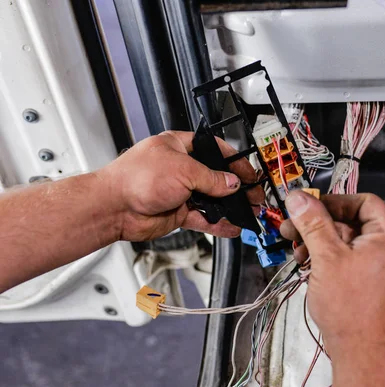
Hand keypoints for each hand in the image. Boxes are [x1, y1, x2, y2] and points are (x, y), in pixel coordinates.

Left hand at [99, 131, 263, 240]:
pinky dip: (218, 223)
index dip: (234, 160)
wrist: (114, 207)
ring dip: (230, 206)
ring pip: (212, 199)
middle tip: (253, 194)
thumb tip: (231, 183)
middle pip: (216, 176)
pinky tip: (231, 226)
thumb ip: (211, 178)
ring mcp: (180, 191)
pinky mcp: (178, 212)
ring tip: (248, 211)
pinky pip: (204, 218)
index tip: (248, 171)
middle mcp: (181, 168)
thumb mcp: (183, 170)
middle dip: (236, 187)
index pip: (214, 149)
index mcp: (179, 146)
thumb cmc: (136, 178)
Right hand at [280, 192, 384, 354]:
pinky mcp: (366, 280)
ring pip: (344, 240)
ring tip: (297, 251)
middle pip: (350, 221)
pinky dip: (325, 257)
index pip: (363, 202)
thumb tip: (300, 199)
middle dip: (319, 224)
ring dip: (318, 241)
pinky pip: (344, 258)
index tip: (310, 205)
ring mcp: (377, 265)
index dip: (335, 201)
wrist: (360, 350)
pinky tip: (308, 265)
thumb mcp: (327, 257)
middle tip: (293, 226)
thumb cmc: (353, 309)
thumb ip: (313, 223)